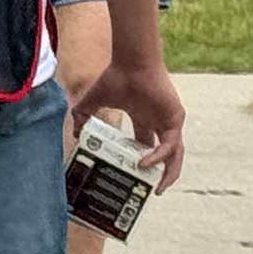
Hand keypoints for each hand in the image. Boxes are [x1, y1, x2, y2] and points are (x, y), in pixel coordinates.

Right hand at [78, 53, 184, 187]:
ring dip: (167, 173)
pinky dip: (159, 156)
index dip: (140, 162)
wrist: (131, 63)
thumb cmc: (114, 77)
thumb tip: (77, 134)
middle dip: (159, 174)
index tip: (131, 176)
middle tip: (149, 190)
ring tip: (155, 188)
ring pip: (173, 155)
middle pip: (163, 155)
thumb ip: (83, 116)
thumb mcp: (92, 101)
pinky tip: (144, 163)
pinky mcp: (175, 120)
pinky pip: (170, 145)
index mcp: (143, 119)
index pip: (146, 146)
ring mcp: (168, 122)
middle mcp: (157, 123)